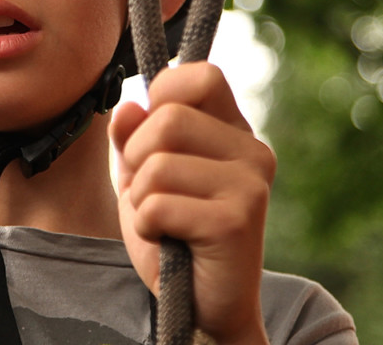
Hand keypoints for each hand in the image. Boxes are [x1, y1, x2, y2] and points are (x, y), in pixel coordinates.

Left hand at [110, 62, 275, 344]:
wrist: (205, 308)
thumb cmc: (175, 237)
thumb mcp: (144, 178)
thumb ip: (133, 138)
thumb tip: (130, 105)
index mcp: (234, 132)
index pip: (202, 75)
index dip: (164, 94)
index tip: (152, 133)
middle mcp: (253, 150)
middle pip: (169, 118)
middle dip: (138, 158)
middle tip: (153, 194)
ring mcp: (250, 184)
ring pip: (158, 164)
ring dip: (141, 199)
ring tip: (164, 221)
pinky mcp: (237, 220)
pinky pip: (158, 205)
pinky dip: (147, 227)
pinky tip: (170, 241)